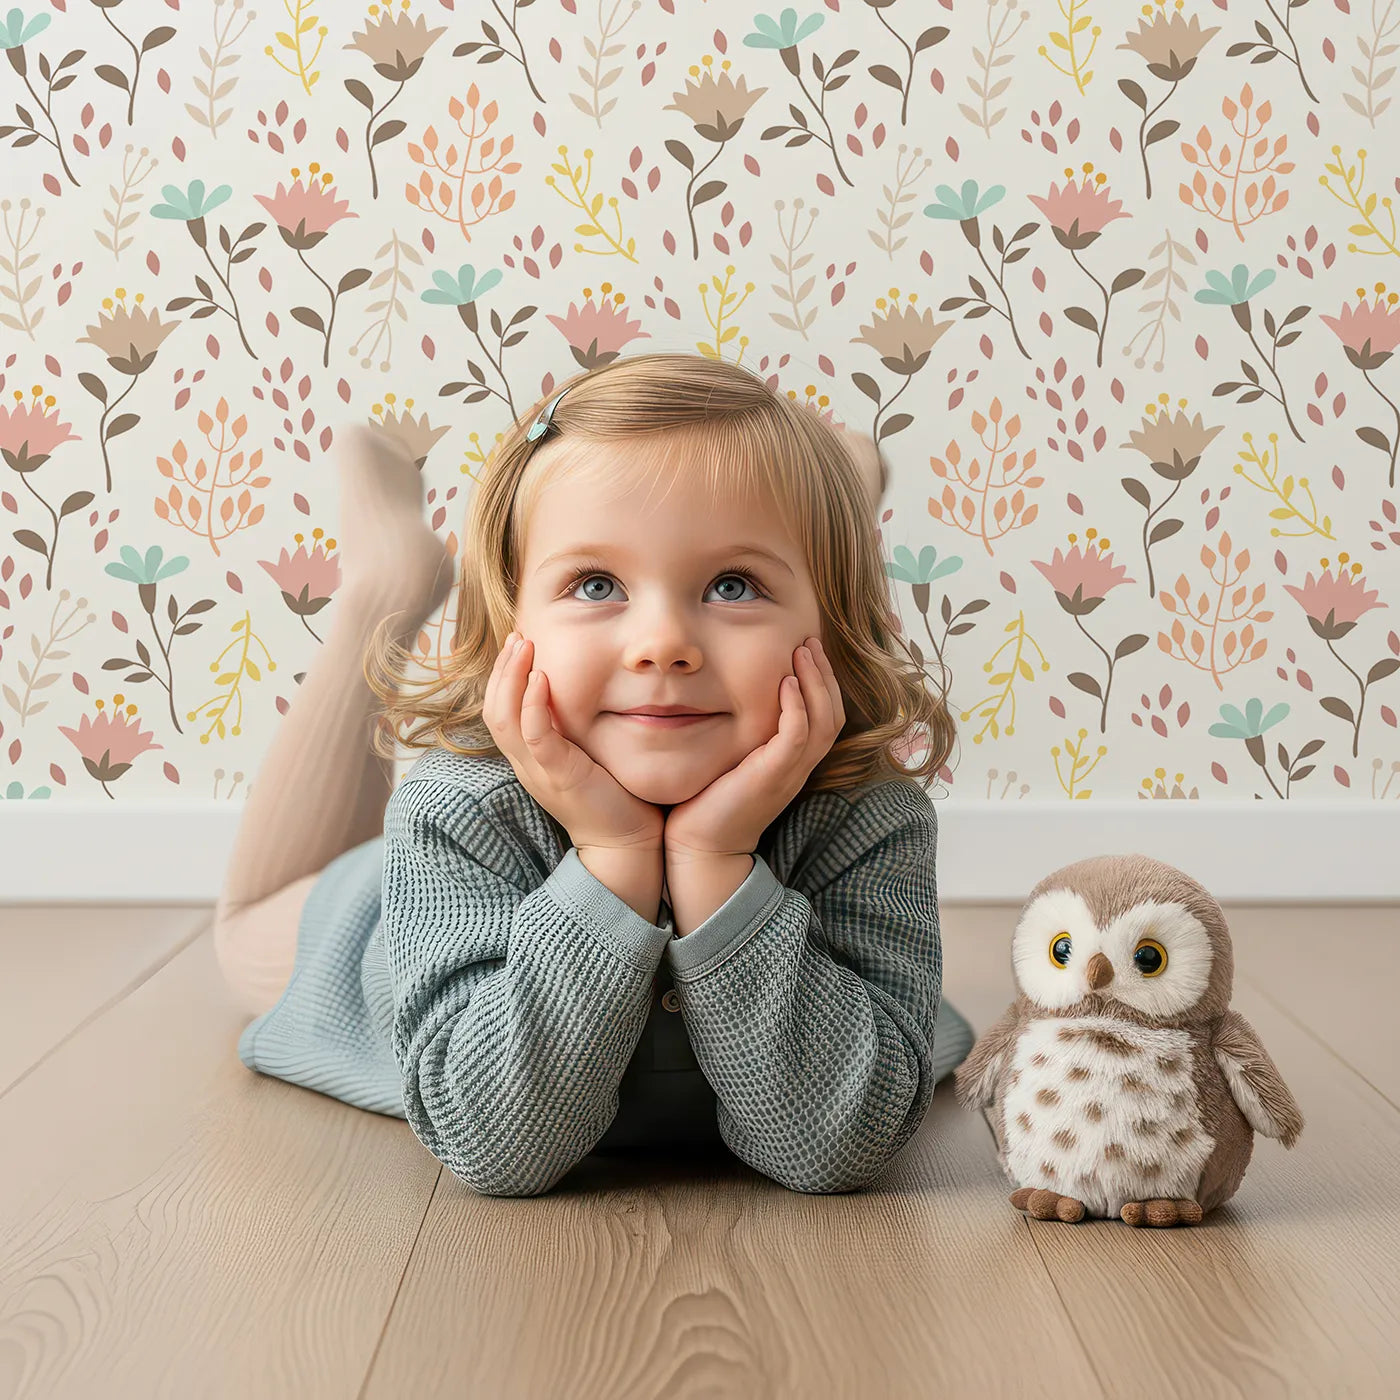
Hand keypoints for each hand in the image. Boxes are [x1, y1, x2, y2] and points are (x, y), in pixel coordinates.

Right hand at [483, 631, 665, 852]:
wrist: (626, 844)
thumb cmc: (614, 796)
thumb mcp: (587, 754)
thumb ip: (577, 728)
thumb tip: (588, 692)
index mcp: (530, 757)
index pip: (499, 710)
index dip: (503, 676)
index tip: (519, 643)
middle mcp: (526, 763)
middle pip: (493, 709)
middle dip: (502, 668)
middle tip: (517, 636)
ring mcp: (538, 770)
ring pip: (504, 719)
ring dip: (511, 677)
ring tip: (524, 646)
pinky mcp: (558, 776)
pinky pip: (534, 736)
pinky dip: (532, 705)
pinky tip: (541, 678)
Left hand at [664, 635, 845, 861]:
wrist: (700, 847)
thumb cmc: (708, 803)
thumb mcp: (733, 760)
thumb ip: (744, 733)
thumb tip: (728, 696)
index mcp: (793, 762)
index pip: (826, 717)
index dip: (823, 682)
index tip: (807, 650)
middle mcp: (798, 767)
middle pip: (833, 714)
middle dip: (825, 674)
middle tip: (810, 641)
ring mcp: (789, 773)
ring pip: (823, 721)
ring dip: (816, 682)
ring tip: (803, 651)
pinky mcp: (772, 776)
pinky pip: (797, 736)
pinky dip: (797, 707)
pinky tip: (786, 683)